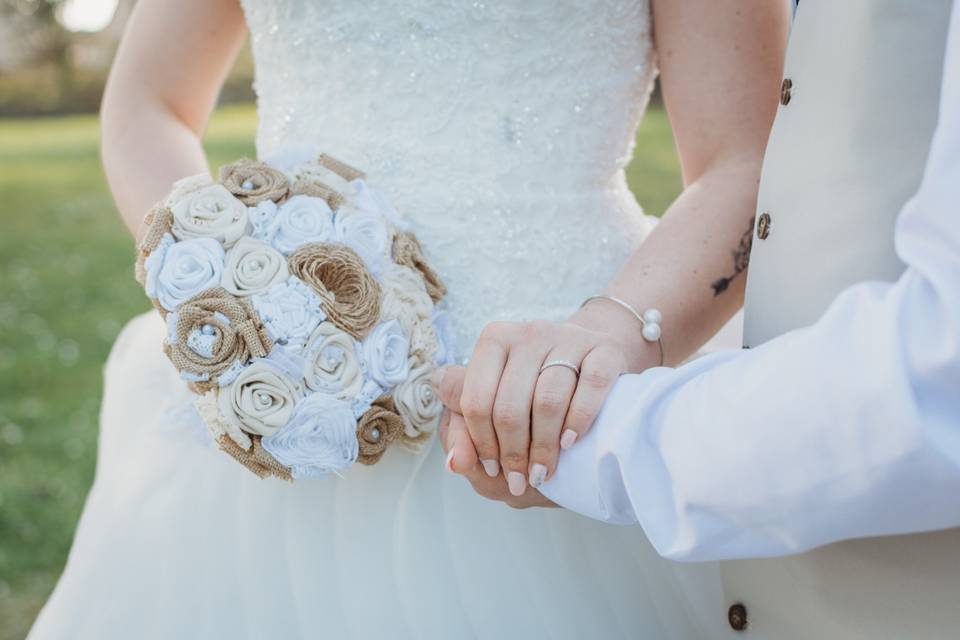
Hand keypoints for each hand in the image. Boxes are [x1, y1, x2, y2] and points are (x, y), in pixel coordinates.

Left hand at [433, 319, 639, 495]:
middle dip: (513, 453)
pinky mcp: (605, 350)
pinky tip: (570, 442)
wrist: (595, 362)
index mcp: (494, 340)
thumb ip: (466, 434)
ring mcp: (569, 338)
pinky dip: (578, 420)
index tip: (493, 469)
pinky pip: (590, 387)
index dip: (482, 443)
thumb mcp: (496, 409)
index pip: (476, 400)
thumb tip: (454, 463)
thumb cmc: (536, 391)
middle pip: (510, 405)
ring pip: (548, 400)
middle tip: (520, 480)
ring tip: (543, 472)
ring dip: (544, 447)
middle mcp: (529, 333)